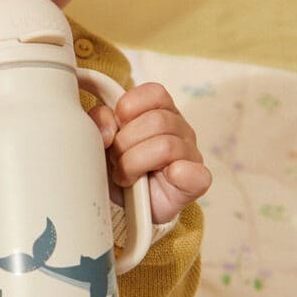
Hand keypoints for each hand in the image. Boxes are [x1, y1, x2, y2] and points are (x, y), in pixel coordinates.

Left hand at [90, 82, 210, 224]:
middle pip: (157, 121)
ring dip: (135, 164)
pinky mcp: (197, 180)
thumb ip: (99, 121)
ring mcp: (191, 153)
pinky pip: (195, 173)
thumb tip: (108, 131)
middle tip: (115, 159)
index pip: (154, 92)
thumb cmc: (116, 163)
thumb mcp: (101, 138)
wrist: (125, 204)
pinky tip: (162, 178)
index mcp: (159, 110)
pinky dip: (177, 175)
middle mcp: (180, 128)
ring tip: (125, 175)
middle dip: (125, 143)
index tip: (115, 127)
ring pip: (166, 146)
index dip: (128, 108)